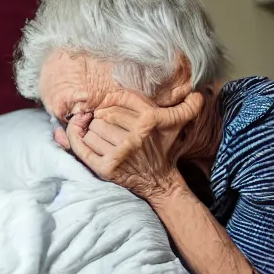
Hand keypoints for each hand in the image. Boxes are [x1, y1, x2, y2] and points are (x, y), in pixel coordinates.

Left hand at [66, 90, 203, 199]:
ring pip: (91, 130)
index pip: (117, 100)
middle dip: (100, 119)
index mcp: (150, 120)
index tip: (109, 108)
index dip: (110, 102)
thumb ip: (189, 106)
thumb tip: (199, 93)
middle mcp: (135, 136)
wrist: (159, 180)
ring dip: (91, 132)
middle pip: (102, 115)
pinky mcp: (107, 168)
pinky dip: (75, 139)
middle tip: (106, 126)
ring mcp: (120, 153)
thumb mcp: (177, 124)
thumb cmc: (162, 148)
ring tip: (101, 136)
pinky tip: (77, 134)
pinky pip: (81, 147)